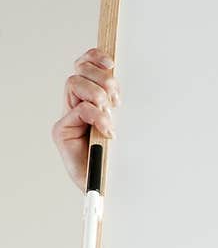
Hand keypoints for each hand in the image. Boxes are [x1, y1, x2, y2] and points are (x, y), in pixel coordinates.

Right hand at [51, 46, 119, 190]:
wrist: (107, 188)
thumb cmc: (117, 160)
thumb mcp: (126, 127)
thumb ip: (121, 106)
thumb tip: (126, 84)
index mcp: (91, 99)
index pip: (86, 66)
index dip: (96, 58)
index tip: (111, 63)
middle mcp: (76, 106)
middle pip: (79, 69)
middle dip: (101, 77)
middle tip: (115, 99)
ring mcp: (68, 118)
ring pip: (74, 83)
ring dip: (97, 94)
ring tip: (109, 113)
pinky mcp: (61, 131)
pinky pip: (78, 110)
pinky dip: (95, 115)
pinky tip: (107, 129)